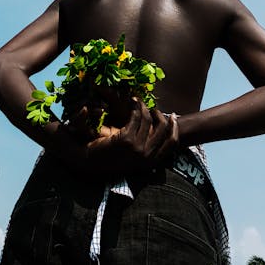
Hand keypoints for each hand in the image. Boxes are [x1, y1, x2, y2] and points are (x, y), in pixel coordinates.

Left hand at [54, 99, 178, 176]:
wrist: (88, 160)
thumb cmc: (108, 157)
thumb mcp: (132, 156)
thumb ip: (146, 149)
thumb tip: (157, 134)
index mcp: (150, 163)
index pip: (172, 144)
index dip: (175, 128)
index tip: (173, 117)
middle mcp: (146, 157)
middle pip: (164, 130)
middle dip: (162, 116)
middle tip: (156, 109)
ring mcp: (137, 149)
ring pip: (148, 120)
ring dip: (145, 108)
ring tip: (139, 103)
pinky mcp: (126, 140)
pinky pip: (136, 118)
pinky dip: (136, 107)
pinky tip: (132, 101)